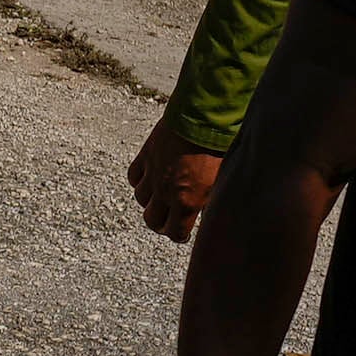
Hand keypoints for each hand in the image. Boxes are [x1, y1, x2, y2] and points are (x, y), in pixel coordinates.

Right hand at [127, 118, 219, 243]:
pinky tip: (149, 179)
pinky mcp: (146, 156)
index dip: (178, 236)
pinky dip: (139, 181)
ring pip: (141, 199)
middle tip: (169, 220)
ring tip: (160, 198)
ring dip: (150, 202)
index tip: (183, 233)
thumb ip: (210, 200)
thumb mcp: (221, 182)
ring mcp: (153, 174)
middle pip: (152, 220)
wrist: (203, 119)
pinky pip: (134, 177)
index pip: (174, 232)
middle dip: (161, 224)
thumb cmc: (219, 150)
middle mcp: (165, 192)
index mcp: (187, 202)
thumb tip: (209, 209)